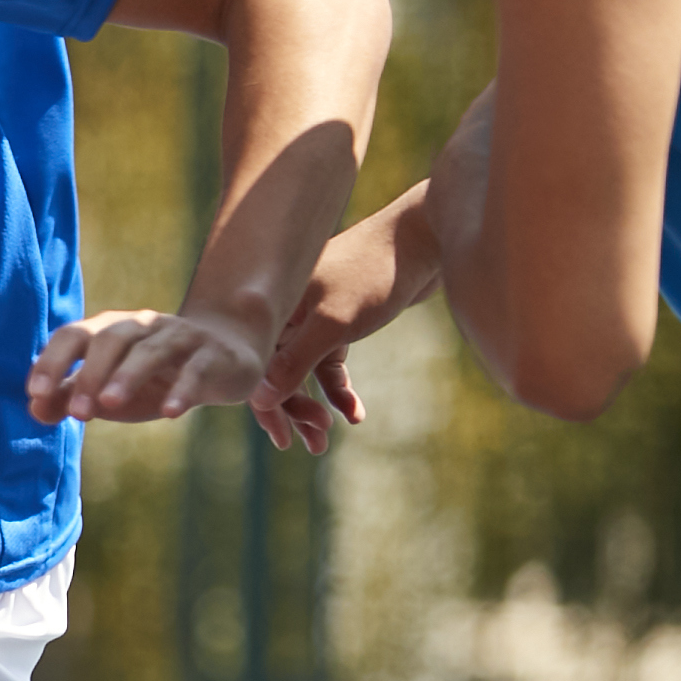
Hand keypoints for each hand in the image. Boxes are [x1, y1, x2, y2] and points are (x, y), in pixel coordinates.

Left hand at [26, 308, 276, 435]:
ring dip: (127, 376)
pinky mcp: (211, 356)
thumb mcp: (106, 388)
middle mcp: (140, 326)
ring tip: (109, 405)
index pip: (73, 335)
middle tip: (78, 413)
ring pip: (150, 351)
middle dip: (90, 374)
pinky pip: (195, 370)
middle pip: (109, 340)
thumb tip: (34, 409)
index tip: (36, 392)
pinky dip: (182, 389)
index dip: (52, 361)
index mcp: (107, 330)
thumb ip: (69, 396)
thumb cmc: (150, 377)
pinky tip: (170, 412)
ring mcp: (177, 337)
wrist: (220, 358)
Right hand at [258, 201, 439, 449]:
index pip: (255, 366)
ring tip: (327, 438)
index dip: (266, 405)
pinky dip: (340, 390)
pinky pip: (330, 365)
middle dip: (294, 412)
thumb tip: (258, 400)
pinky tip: (355, 414)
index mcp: (273, 307)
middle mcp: (287, 312)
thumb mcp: (333, 323)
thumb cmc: (375, 272)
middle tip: (314, 444)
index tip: (283, 439)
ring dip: (316, 406)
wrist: (425, 236)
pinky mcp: (340, 321)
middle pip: (276, 373)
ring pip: (304, 372)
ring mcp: (313, 317)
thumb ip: (295, 362)